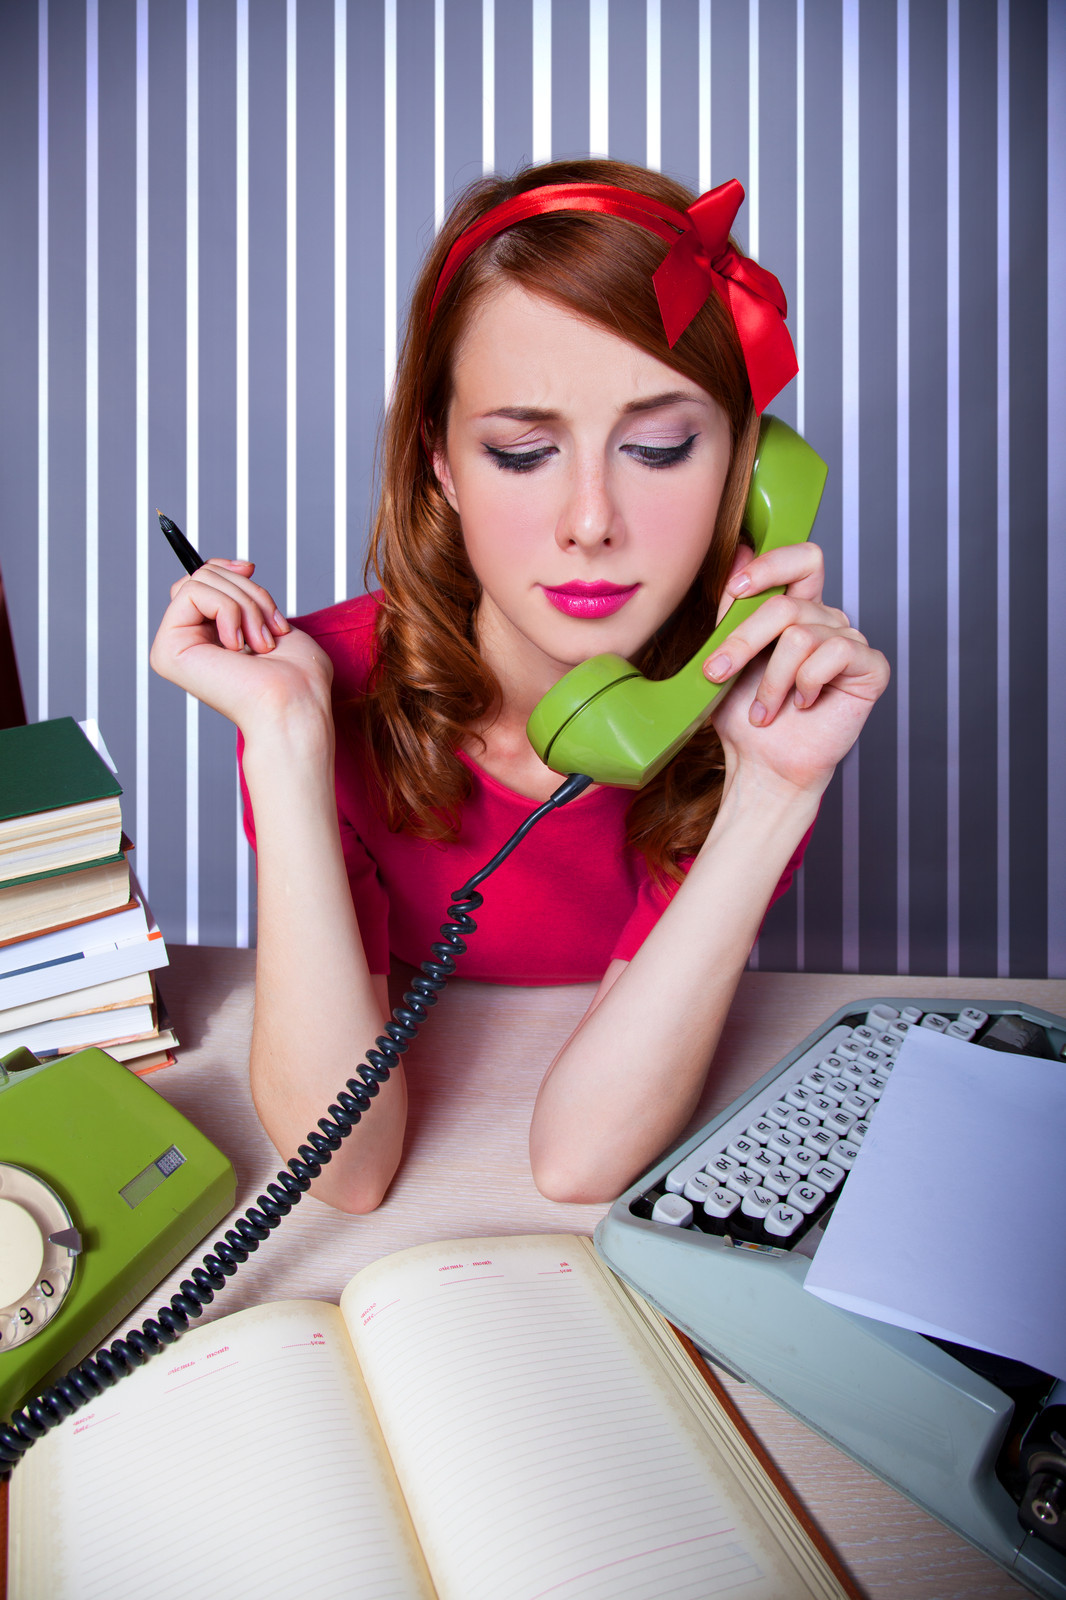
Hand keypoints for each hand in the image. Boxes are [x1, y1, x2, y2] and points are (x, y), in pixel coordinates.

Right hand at [149, 559, 333, 735]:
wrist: (296, 705)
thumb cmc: (298, 677)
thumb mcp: (273, 620)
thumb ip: (247, 595)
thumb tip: (239, 565)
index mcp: (208, 639)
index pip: (200, 581)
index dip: (225, 568)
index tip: (251, 568)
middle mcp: (186, 644)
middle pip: (202, 575)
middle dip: (247, 591)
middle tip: (269, 631)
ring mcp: (172, 648)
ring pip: (199, 580)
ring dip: (245, 604)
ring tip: (261, 642)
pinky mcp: (167, 650)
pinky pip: (193, 592)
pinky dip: (229, 610)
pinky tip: (239, 646)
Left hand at [704, 541, 888, 796]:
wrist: (764, 764)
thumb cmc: (745, 716)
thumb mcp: (726, 655)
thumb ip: (732, 608)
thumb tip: (739, 551)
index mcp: (799, 609)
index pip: (802, 560)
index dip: (771, 565)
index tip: (736, 590)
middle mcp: (827, 621)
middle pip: (786, 605)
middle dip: (743, 642)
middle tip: (716, 674)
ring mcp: (851, 642)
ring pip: (801, 636)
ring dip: (771, 681)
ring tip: (764, 710)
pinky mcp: (871, 667)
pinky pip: (835, 655)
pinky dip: (806, 685)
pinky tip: (803, 704)